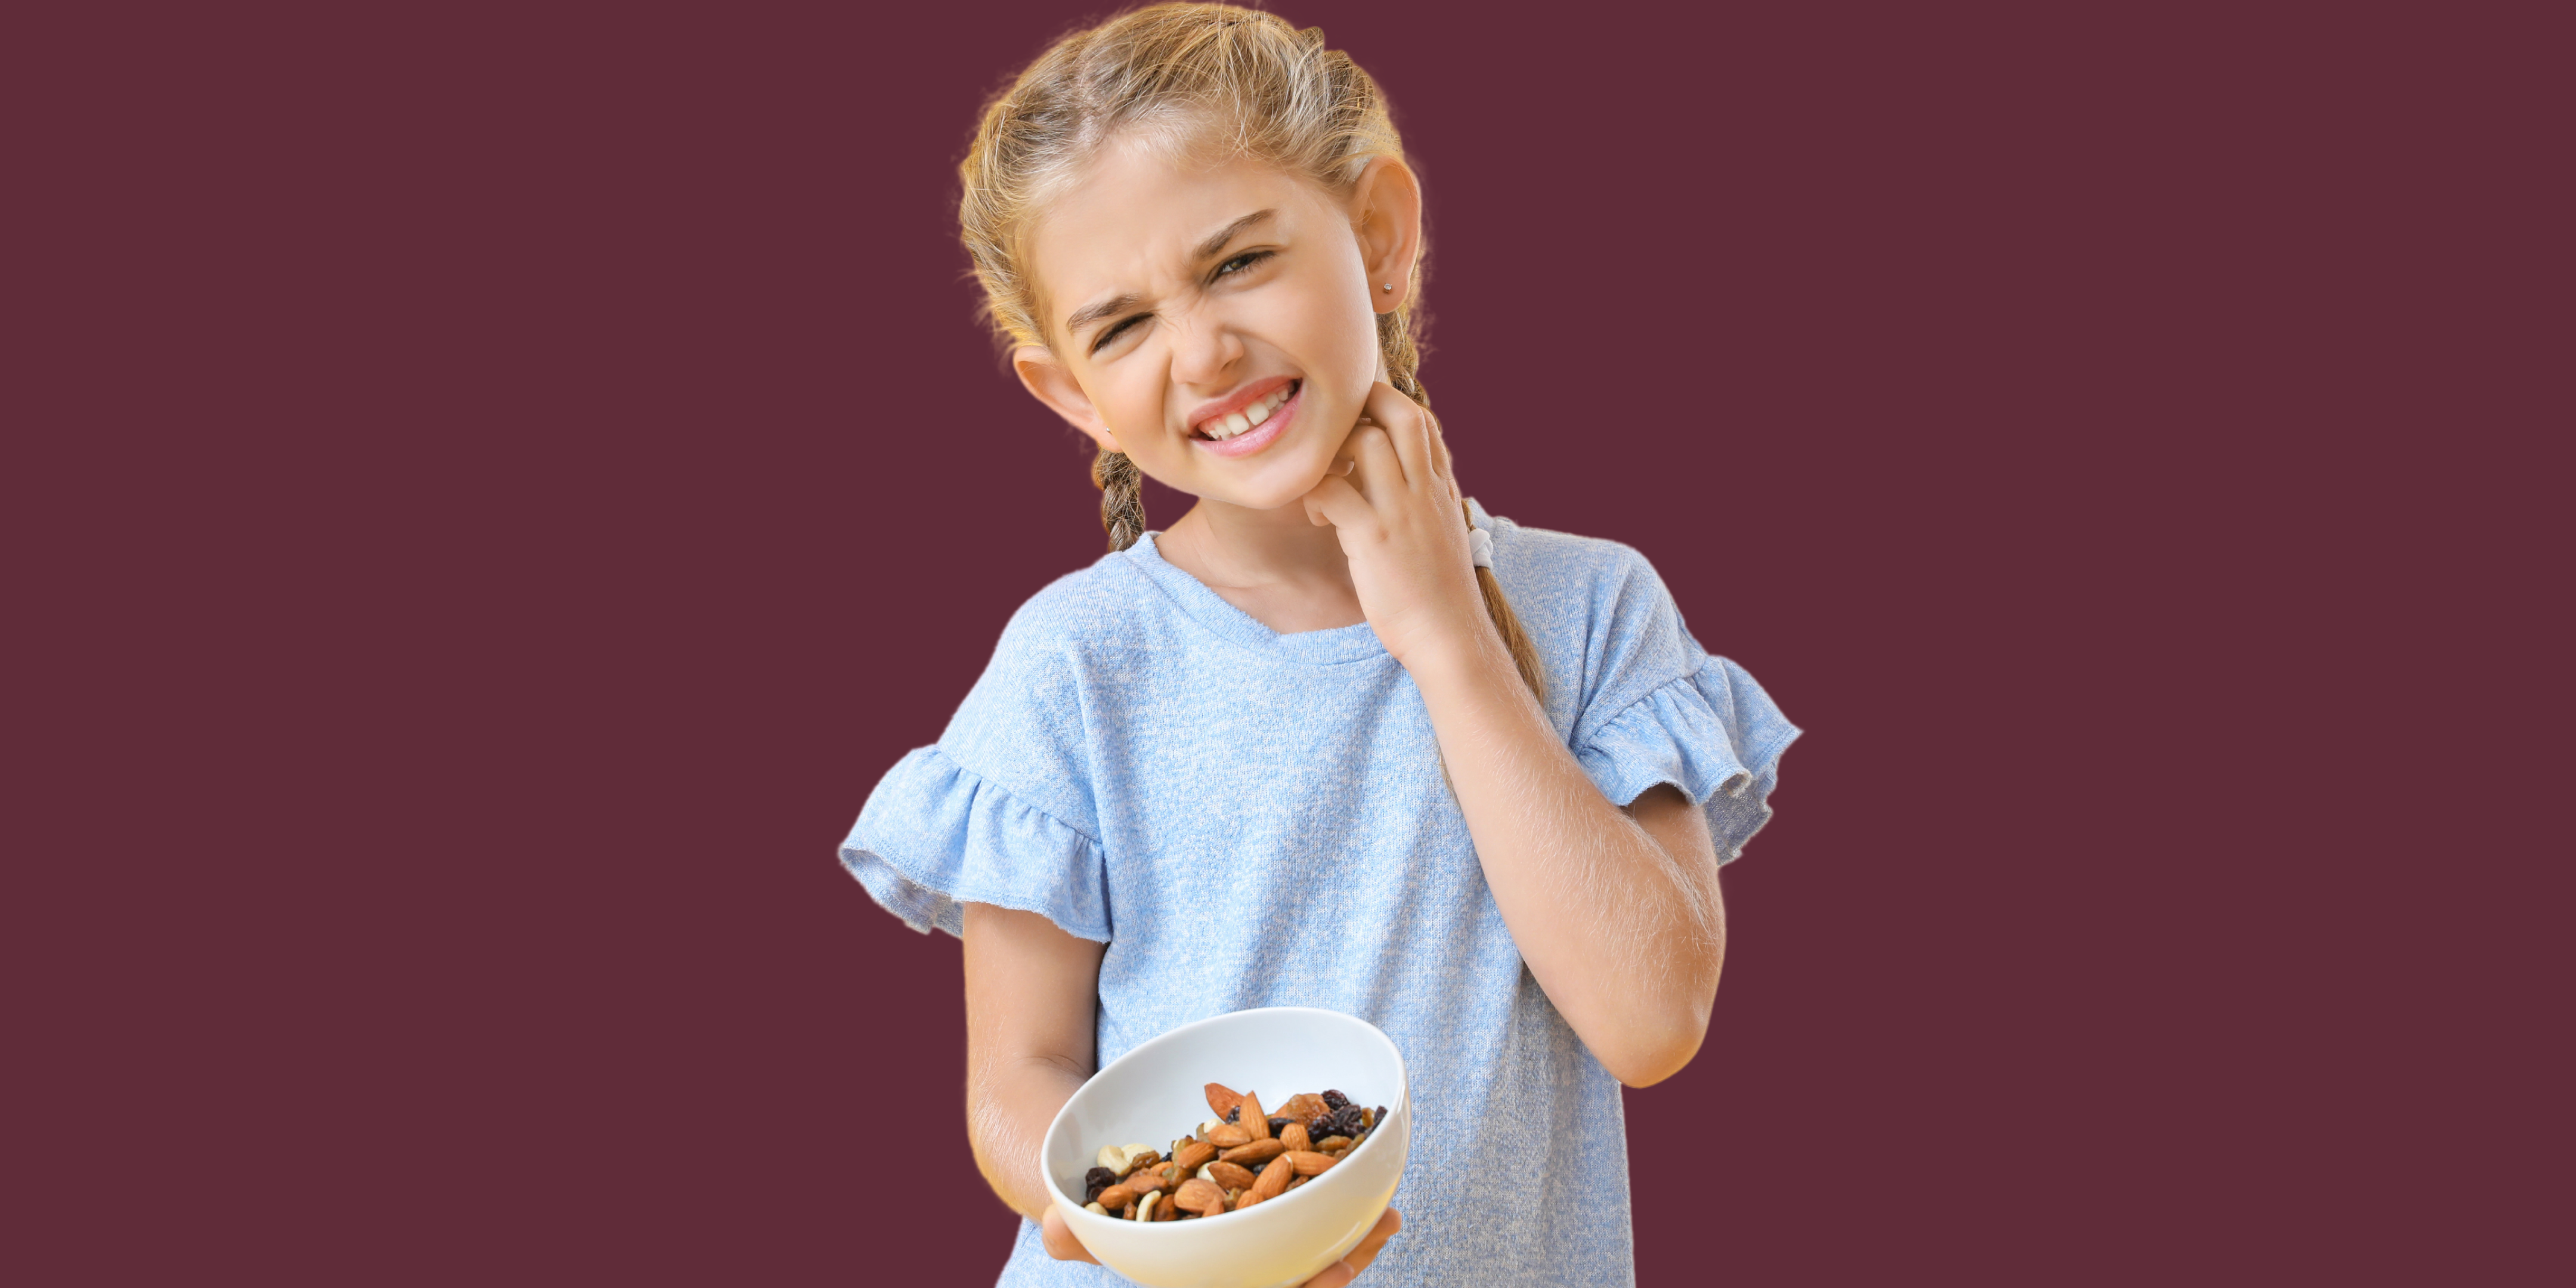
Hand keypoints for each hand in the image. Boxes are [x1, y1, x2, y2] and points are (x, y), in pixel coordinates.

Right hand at [1041, 1205, 1402, 1284]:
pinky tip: (1366, 1177)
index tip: (1332, 1277)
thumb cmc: (1087, 1207)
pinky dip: (1335, 1200)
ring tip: (1391, 1212)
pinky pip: (1304, 1213)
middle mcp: (1231, 1268)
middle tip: (1384, 1226)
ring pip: (1309, 1250)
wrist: (1093, 1176)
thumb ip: (1073, 1228)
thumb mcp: (1075, 1216)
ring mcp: (1248, 1239)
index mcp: (1201, 1279)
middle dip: (1341, 1263)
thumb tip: (1059, 1224)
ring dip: (1351, 1236)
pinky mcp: (1258, 1204)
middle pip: (1297, 1278)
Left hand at [1299, 381, 1486, 672]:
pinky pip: (1333, 490)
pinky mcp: (1375, 538)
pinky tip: (1317, 518)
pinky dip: (1315, 494)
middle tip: (1331, 435)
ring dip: (1332, 453)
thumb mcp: (1442, 534)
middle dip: (1362, 406)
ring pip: (1366, 441)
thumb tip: (1401, 482)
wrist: (1448, 636)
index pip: (1423, 420)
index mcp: (1441, 488)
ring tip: (1322, 484)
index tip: (1360, 427)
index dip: (1388, 407)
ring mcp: (1402, 511)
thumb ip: (1424, 501)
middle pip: (1401, 413)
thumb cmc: (1439, 593)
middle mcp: (1425, 490)